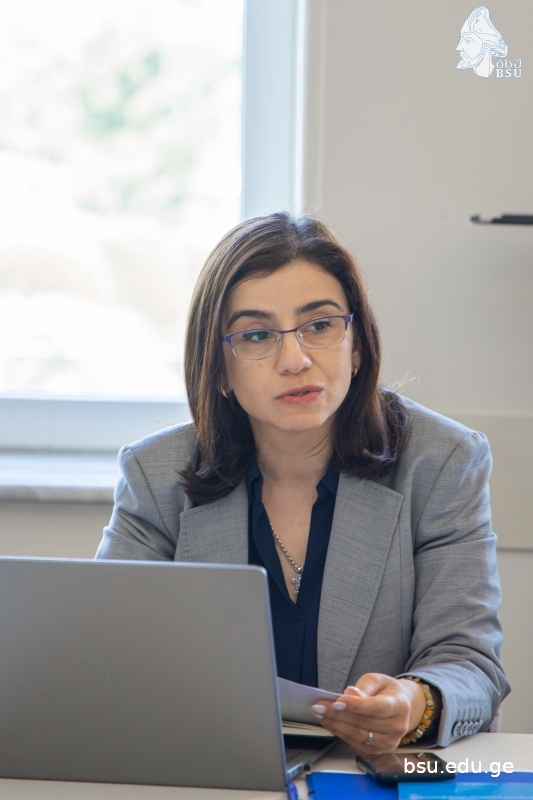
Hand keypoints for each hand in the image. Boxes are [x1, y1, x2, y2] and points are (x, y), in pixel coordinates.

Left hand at [310, 673, 426, 752]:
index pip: (376, 708)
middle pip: (363, 722)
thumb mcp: (377, 680)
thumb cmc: (386, 691)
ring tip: (319, 713)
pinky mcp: (377, 750)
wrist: (402, 706)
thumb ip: (364, 688)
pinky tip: (328, 722)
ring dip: (335, 724)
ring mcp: (387, 742)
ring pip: (356, 734)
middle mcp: (396, 727)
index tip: (337, 701)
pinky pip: (354, 742)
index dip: (356, 705)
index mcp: (399, 706)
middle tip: (318, 705)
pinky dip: (339, 731)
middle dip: (337, 714)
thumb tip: (349, 694)